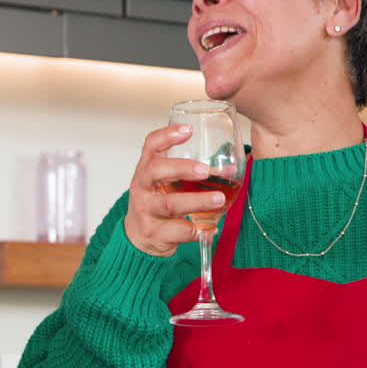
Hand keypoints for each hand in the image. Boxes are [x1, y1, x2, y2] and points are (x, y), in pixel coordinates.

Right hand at [124, 124, 224, 256]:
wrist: (138, 238)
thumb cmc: (157, 204)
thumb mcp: (163, 184)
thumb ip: (189, 174)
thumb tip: (229, 169)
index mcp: (145, 170)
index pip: (150, 146)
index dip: (167, 136)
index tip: (188, 130)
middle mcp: (141, 188)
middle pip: (155, 171)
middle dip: (182, 168)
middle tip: (206, 171)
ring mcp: (145, 211)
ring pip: (170, 204)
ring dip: (198, 201)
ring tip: (219, 199)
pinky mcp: (154, 233)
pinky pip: (179, 231)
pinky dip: (199, 230)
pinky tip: (211, 229)